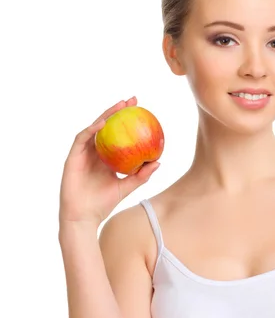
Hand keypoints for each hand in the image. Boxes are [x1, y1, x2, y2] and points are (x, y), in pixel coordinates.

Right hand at [59, 97, 159, 226]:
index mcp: (106, 158)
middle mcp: (94, 152)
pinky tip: (102, 123)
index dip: (127, 122)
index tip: (141, 111)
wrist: (85, 217)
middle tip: (132, 100)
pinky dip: (92, 129)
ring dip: (106, 115)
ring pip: (94, 128)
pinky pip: (82, 138)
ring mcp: (82, 153)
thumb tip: (159, 162)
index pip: (117, 135)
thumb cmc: (104, 204)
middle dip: (117, 111)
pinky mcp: (72, 157)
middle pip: (106, 127)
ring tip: (119, 106)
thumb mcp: (127, 187)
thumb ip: (141, 175)